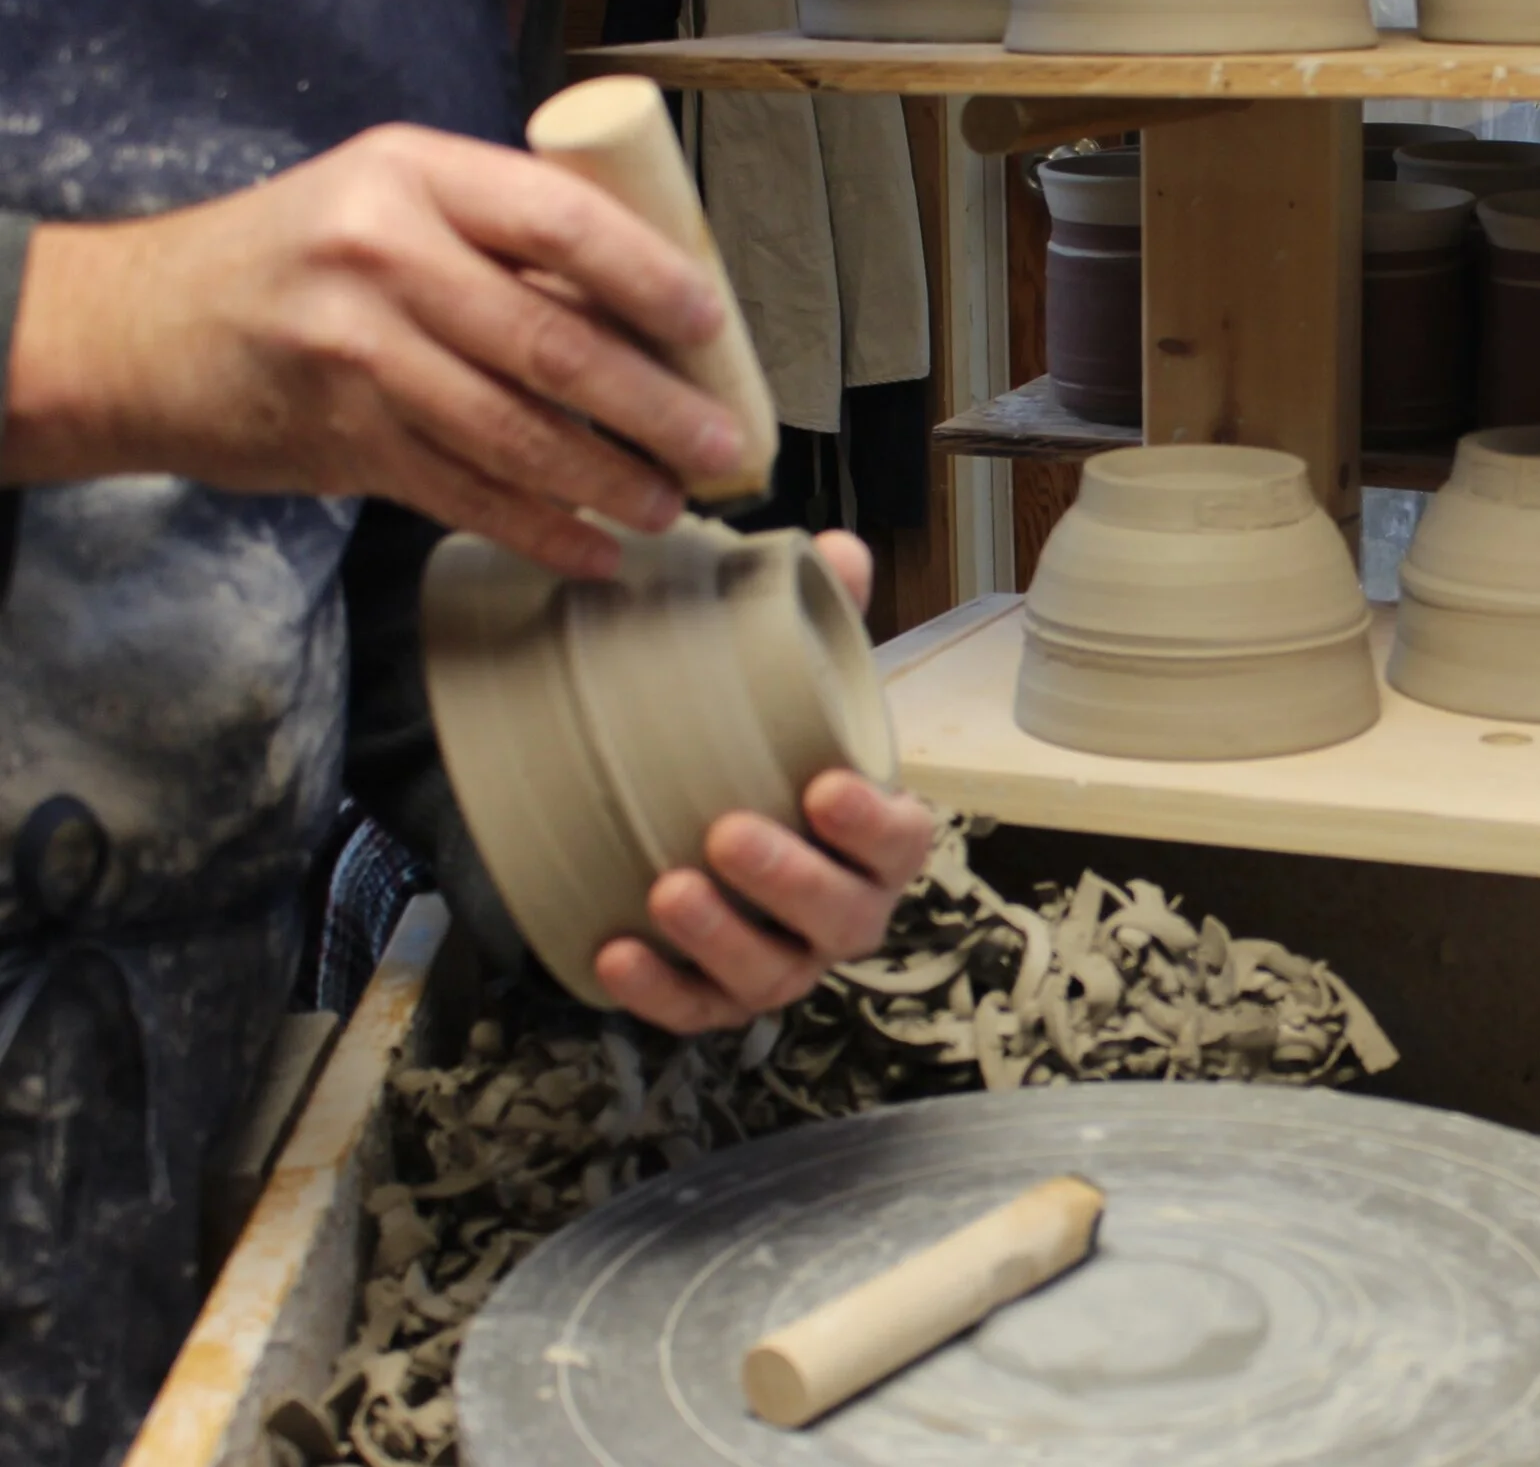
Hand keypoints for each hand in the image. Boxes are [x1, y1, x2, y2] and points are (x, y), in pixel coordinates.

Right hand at [6, 124, 743, 576]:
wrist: (137, 330)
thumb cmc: (296, 257)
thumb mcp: (390, 199)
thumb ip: (499, 234)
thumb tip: (657, 301)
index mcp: (414, 174)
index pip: (560, 222)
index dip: (651, 278)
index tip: (712, 326)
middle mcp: (382, 257)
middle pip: (554, 342)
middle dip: (656, 407)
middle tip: (725, 446)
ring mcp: (356, 354)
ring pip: (517, 432)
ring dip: (610, 481)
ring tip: (671, 507)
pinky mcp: (342, 441)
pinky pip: (466, 496)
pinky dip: (541, 530)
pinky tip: (595, 551)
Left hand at [594, 531, 935, 1031]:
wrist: (701, 812)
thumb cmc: (769, 752)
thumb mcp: (794, 683)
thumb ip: (820, 618)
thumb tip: (834, 549)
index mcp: (877, 836)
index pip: (903, 842)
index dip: (872, 823)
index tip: (823, 783)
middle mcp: (844, 908)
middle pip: (844, 918)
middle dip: (789, 881)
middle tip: (727, 832)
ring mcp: (784, 958)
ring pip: (774, 974)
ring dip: (722, 939)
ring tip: (666, 888)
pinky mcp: (717, 995)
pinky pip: (698, 1012)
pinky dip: (659, 991)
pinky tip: (614, 951)